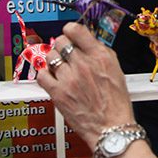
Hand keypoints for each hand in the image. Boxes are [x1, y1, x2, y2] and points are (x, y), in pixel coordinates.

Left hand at [36, 22, 135, 149]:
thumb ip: (98, 52)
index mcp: (99, 56)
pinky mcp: (58, 93)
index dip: (70, 30)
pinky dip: (45, 74)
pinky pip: (42, 75)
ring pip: (50, 56)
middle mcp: (83, 65)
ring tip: (61, 68)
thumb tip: (84, 41)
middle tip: (66, 54)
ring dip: (54, 60)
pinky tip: (52, 78)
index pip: (76, 30)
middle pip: (60, 41)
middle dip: (62, 46)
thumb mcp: (116, 69)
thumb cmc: (116, 103)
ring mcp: (69, 79)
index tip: (70, 34)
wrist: (111, 128)